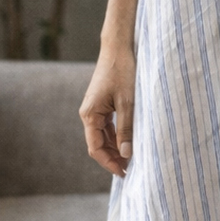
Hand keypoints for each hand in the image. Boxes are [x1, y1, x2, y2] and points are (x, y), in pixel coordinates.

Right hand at [80, 47, 135, 176]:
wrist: (118, 47)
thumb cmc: (122, 71)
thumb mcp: (128, 103)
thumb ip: (126, 129)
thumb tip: (127, 154)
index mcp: (90, 114)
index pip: (95, 147)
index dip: (109, 163)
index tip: (124, 173)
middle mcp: (88, 113)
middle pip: (98, 144)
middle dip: (112, 158)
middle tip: (130, 170)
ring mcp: (94, 109)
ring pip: (103, 136)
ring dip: (115, 149)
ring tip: (131, 160)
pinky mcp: (102, 104)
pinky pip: (107, 126)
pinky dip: (116, 137)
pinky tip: (128, 143)